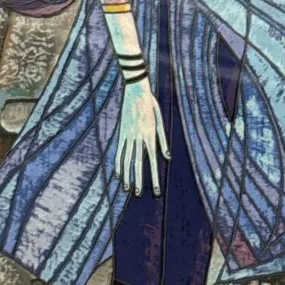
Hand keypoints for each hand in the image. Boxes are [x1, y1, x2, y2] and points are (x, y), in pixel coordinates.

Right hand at [115, 79, 168, 195]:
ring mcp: (128, 135)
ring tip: (126, 187)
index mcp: (151, 135)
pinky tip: (117, 173)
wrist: (136, 91)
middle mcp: (139, 138)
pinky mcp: (121, 132)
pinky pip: (119, 150)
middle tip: (138, 194)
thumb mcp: (160, 120)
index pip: (153, 161)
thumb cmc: (151, 105)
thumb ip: (163, 140)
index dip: (154, 177)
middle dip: (138, 180)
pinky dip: (118, 162)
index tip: (155, 190)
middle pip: (138, 163)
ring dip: (127, 174)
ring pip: (127, 159)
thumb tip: (167, 157)